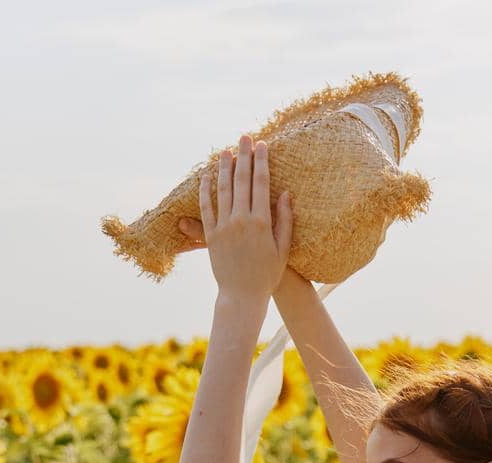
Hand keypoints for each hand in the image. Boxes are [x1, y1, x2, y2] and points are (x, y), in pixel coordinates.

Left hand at [190, 134, 292, 300]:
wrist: (242, 297)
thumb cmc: (267, 276)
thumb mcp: (283, 250)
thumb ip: (285, 220)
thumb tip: (285, 193)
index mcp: (261, 223)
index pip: (261, 183)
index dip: (261, 161)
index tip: (262, 144)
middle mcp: (241, 221)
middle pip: (241, 180)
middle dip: (243, 156)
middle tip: (244, 137)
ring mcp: (224, 227)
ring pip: (222, 189)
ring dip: (224, 167)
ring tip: (226, 150)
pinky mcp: (211, 236)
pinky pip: (206, 207)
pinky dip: (206, 189)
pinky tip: (207, 175)